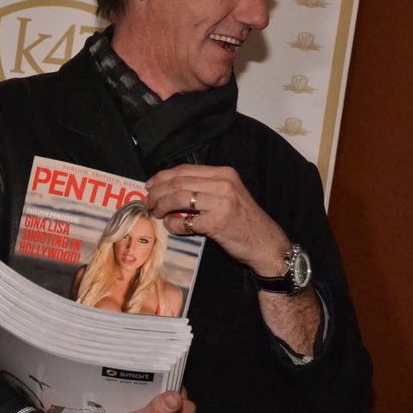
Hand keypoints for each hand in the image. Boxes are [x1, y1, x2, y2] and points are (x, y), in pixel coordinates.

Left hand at [145, 164, 287, 276]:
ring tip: (155, 213)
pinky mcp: (217, 223)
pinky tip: (171, 226)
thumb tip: (168, 188)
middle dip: (157, 192)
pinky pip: (186, 221)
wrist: (264, 243)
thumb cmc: (243, 220)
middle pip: (178, 182)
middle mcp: (223, 184)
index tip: (149, 185)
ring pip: (178, 198)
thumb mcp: (228, 195)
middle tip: (148, 202)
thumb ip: (204, 189)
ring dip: (161, 206)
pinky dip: (174, 224)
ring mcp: (221, 203)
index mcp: (224, 174)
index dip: (162, 177)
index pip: (184, 170)